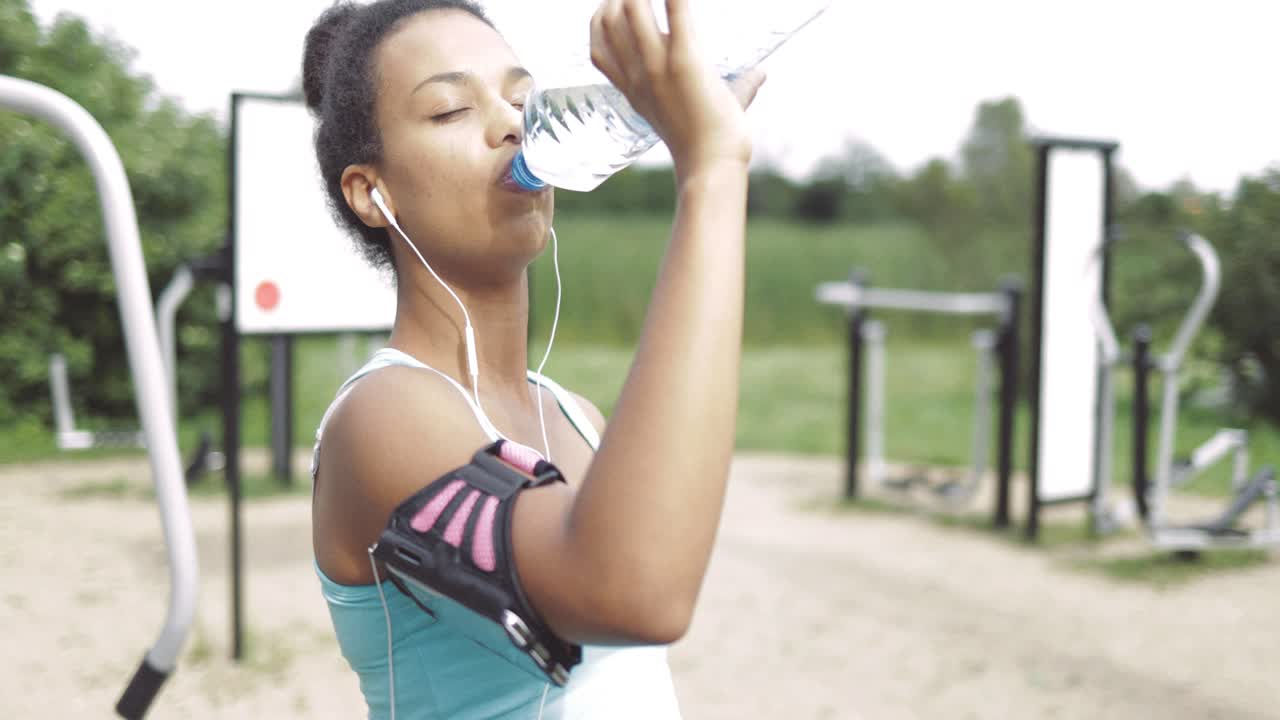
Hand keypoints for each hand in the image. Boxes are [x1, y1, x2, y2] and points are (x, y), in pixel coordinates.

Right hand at [590, 0, 766, 177]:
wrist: (713, 165)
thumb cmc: (711, 142)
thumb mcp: (706, 108)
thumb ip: (734, 86)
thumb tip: (762, 74)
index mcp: (635, 90)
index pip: (599, 47)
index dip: (601, 17)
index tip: (618, 1)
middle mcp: (639, 75)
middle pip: (609, 20)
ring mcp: (658, 67)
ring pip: (631, 10)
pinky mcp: (685, 61)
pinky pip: (675, 12)